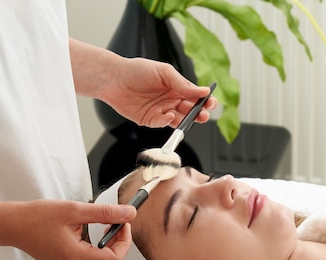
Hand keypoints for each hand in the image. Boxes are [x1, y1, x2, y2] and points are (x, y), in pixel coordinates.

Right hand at [12, 200, 136, 259]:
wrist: (13, 226)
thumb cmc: (38, 217)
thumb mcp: (75, 210)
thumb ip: (105, 213)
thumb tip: (129, 213)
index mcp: (76, 258)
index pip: (116, 259)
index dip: (124, 241)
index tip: (122, 224)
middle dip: (119, 247)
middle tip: (114, 226)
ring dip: (110, 256)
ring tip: (104, 236)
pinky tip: (93, 244)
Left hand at [101, 57, 217, 127]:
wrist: (114, 78)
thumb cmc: (137, 70)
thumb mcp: (164, 72)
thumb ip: (183, 84)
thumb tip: (203, 91)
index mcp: (176, 87)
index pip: (195, 97)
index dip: (204, 101)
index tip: (211, 103)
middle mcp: (171, 100)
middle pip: (190, 110)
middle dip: (199, 113)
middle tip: (204, 115)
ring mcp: (161, 111)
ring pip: (179, 119)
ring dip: (186, 120)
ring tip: (190, 117)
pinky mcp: (151, 120)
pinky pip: (163, 123)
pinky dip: (167, 121)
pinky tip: (168, 114)